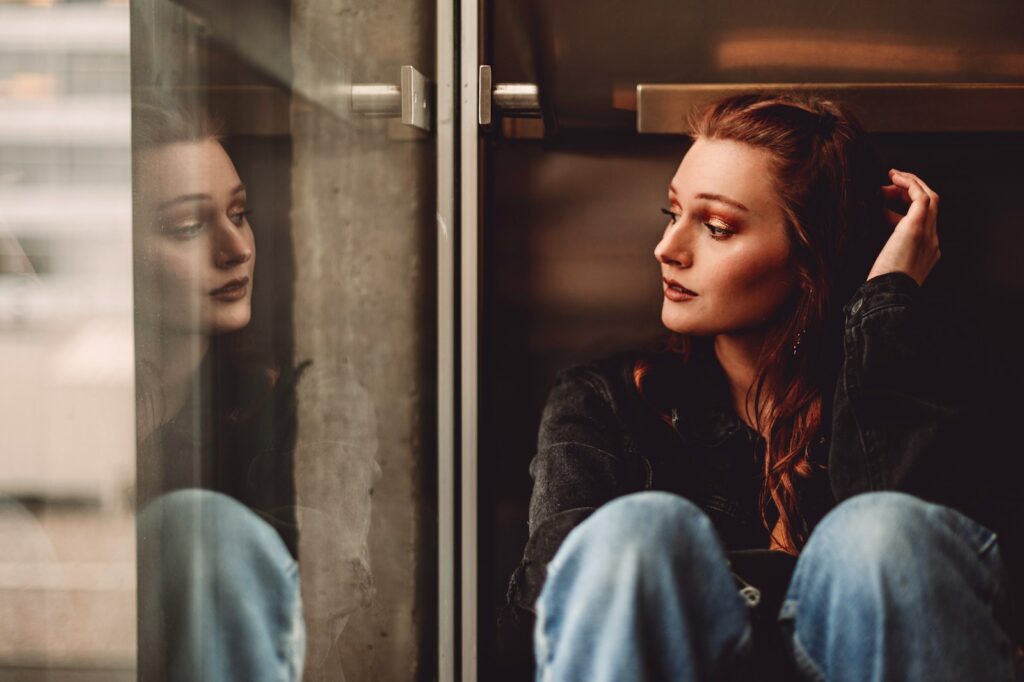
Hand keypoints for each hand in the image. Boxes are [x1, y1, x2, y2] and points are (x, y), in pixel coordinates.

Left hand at [867, 169, 940, 285]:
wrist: (888, 296)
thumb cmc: (881, 286)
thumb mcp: (886, 265)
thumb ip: (886, 249)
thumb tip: (874, 232)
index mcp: (926, 252)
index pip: (924, 221)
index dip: (905, 208)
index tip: (886, 204)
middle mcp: (932, 241)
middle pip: (930, 206)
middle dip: (910, 192)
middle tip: (889, 185)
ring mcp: (928, 233)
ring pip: (930, 197)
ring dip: (911, 184)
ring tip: (892, 177)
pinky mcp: (916, 227)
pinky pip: (921, 196)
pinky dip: (909, 183)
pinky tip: (894, 178)